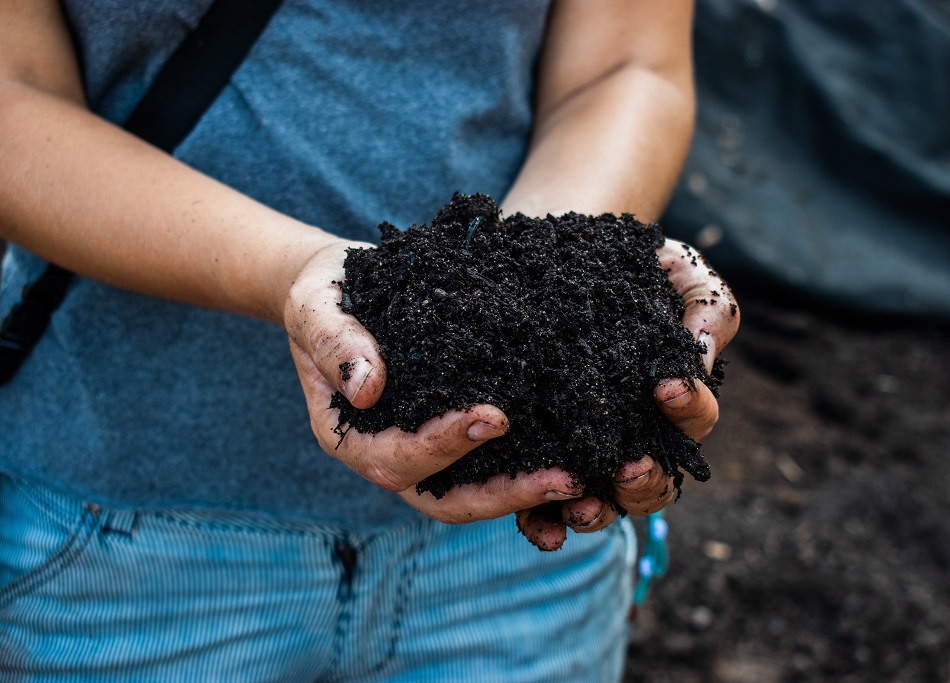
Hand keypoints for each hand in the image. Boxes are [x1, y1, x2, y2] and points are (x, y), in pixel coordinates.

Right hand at [284, 240, 581, 522]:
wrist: (342, 287)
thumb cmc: (325, 294)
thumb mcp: (317, 306)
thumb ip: (335, 343)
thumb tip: (368, 388)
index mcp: (347, 435)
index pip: (396, 458)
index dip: (443, 446)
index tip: (494, 417)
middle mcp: (386, 453)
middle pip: (443, 499)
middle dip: (502, 495)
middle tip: (564, 479)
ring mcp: (421, 448)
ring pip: (472, 491)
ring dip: (525, 492)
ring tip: (579, 477)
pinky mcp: (451, 431)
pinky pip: (489, 462)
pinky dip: (527, 466)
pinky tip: (572, 452)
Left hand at [516, 238, 740, 549]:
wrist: (568, 263)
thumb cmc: (638, 270)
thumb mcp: (682, 274)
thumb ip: (707, 311)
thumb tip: (700, 362)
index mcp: (675, 401)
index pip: (695, 416)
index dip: (689, 406)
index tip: (667, 385)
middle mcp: (636, 436)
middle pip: (654, 481)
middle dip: (646, 482)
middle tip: (630, 468)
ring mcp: (590, 451)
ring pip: (604, 502)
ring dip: (597, 512)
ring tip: (580, 508)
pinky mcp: (544, 455)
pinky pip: (546, 502)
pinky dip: (545, 523)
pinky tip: (539, 527)